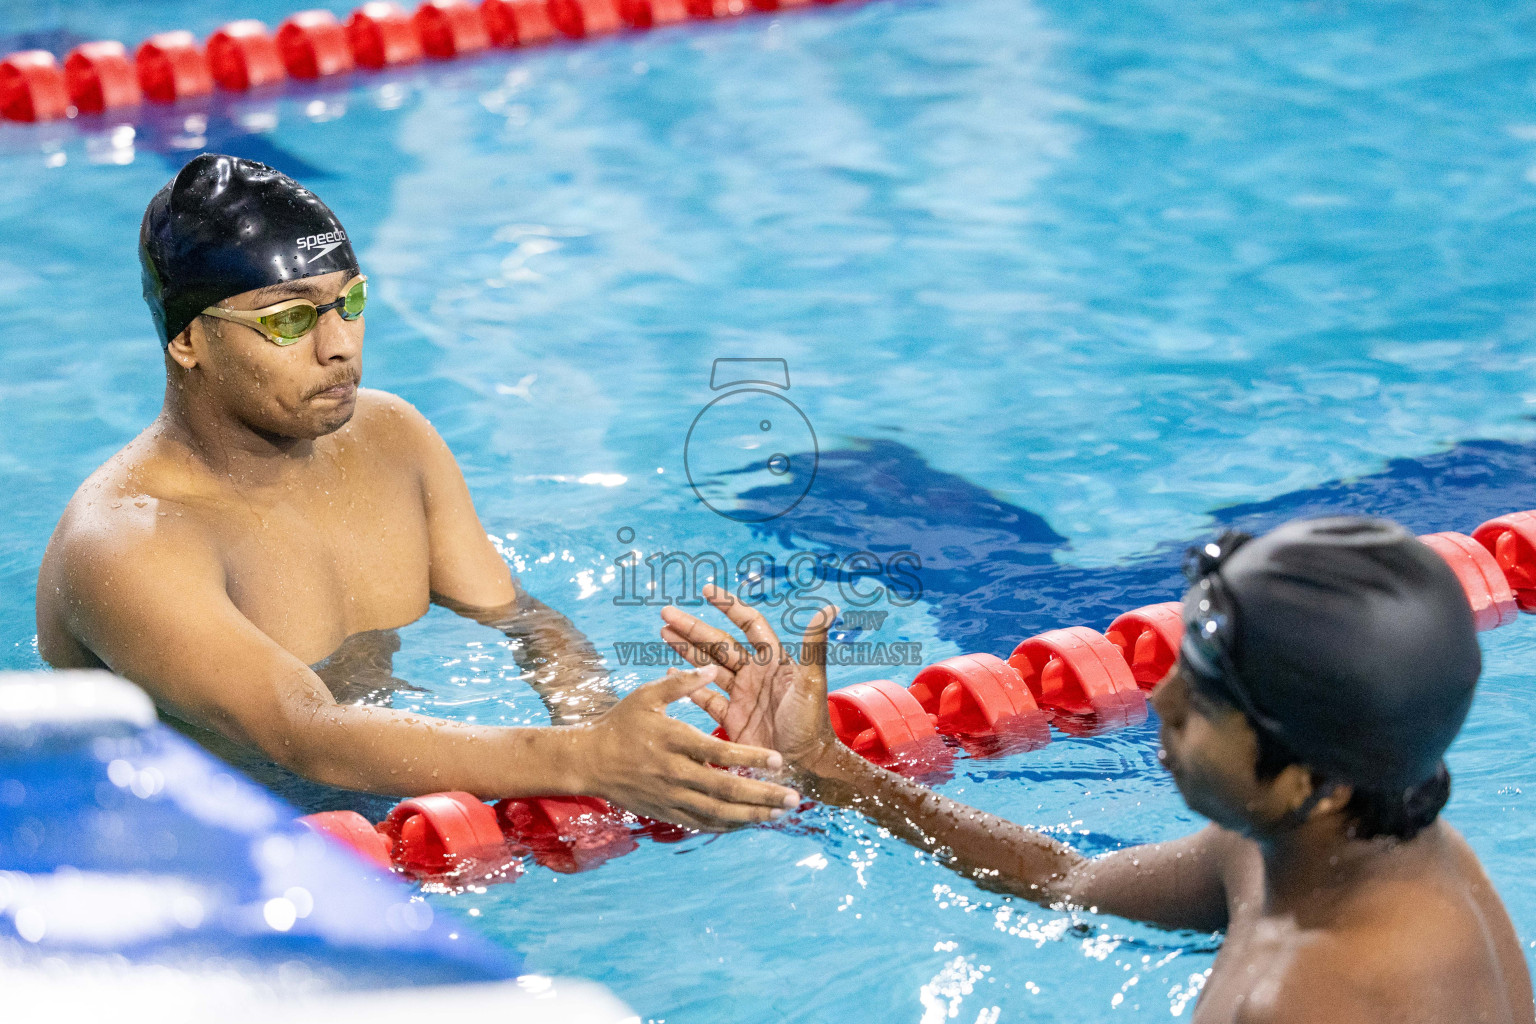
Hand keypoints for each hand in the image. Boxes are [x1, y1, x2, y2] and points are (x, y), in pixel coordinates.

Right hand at [573, 667, 800, 830]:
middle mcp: (674, 773)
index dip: (751, 759)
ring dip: (751, 815)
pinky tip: (749, 823)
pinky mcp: (665, 812)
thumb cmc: (619, 723)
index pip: (720, 753)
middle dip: (763, 796)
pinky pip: (701, 823)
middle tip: (793, 799)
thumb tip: (714, 667)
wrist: (587, 761)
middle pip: (726, 790)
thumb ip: (682, 684)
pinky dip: (727, 825)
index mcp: (673, 740)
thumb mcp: (647, 696)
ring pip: (717, 813)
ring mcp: (669, 796)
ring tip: (779, 815)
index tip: (778, 760)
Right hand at [659, 585, 839, 770]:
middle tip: (666, 613)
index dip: (728, 607)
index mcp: (774, 661)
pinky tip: (672, 671)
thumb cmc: (812, 724)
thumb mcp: (811, 683)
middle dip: (693, 628)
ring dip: (687, 650)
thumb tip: (830, 607)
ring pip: (709, 666)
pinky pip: (706, 698)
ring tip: (664, 633)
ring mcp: (742, 696)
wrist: (805, 767)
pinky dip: (689, 685)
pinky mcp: (733, 719)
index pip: (748, 624)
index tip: (706, 591)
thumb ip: (814, 646)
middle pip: (719, 644)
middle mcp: (756, 675)